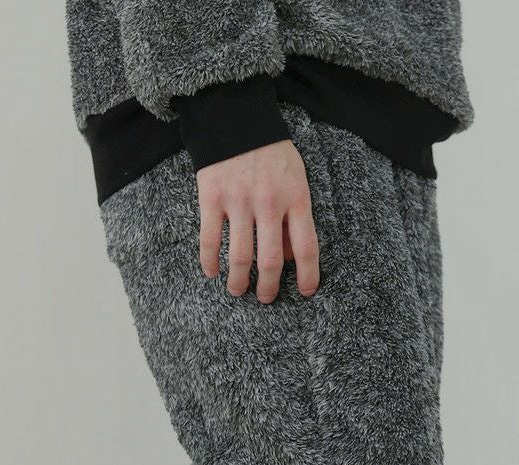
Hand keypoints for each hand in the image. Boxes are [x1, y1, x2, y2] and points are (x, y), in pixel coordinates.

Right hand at [196, 140, 319, 303]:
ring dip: (238, 281)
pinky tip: (212, 272)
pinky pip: (210, 240)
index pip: (306, 247)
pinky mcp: (212, 197)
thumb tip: (289, 256)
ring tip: (238, 290)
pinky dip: (210, 261)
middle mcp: (269, 202)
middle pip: (270, 261)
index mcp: (296, 196)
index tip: (305, 292)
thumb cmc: (270, 150)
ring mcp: (239, 200)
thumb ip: (294, 215)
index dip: (308, 275)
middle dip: (268, 287)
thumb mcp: (295, 176)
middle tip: (265, 298)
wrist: (234, 113)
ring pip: (239, 257)